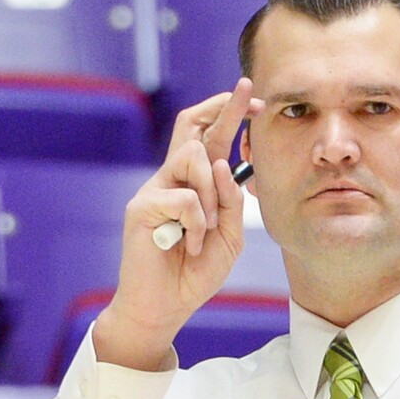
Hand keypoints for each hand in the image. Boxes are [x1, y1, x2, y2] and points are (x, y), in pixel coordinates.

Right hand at [93, 78, 264, 369]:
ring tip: (206, 229)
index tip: (257, 101)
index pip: (209, 137)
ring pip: (193, 159)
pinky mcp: (142, 208)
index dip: (230, 115)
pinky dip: (196, 224)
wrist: (164, 307)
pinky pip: (184, 199)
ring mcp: (154, 190)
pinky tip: (189, 247)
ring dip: (212, 192)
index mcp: (194, 184)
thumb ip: (232, 203)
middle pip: (191, 126)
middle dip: (224, 107)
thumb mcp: (228, 238)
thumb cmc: (195, 273)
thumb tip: (226, 165)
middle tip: (248, 90)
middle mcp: (172, 179)